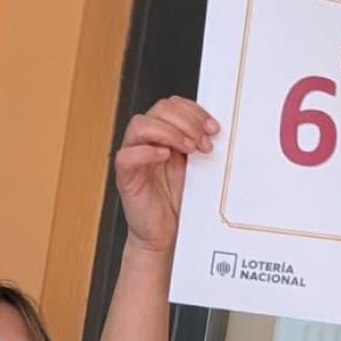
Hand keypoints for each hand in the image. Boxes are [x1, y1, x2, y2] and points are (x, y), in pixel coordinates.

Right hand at [115, 98, 218, 253]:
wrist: (165, 235)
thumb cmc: (177, 203)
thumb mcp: (195, 168)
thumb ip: (198, 145)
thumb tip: (214, 129)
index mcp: (163, 136)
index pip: (172, 105)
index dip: (193, 110)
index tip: (212, 127)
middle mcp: (146, 142)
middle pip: (159, 109)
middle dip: (187, 121)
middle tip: (203, 142)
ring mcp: (134, 158)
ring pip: (140, 125)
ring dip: (169, 132)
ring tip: (188, 149)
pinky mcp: (126, 177)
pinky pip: (126, 156)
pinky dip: (146, 152)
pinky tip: (164, 156)